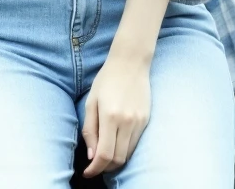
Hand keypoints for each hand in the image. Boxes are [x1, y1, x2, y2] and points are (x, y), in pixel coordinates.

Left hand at [81, 56, 150, 177]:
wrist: (130, 62)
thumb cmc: (107, 79)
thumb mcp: (91, 101)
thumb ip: (89, 129)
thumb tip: (91, 155)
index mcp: (110, 116)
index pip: (104, 154)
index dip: (95, 168)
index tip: (87, 171)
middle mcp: (127, 121)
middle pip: (118, 159)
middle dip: (105, 167)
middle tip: (95, 164)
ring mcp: (139, 122)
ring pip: (128, 154)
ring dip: (115, 160)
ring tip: (105, 154)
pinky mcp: (146, 120)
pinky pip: (135, 143)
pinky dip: (125, 149)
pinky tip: (117, 142)